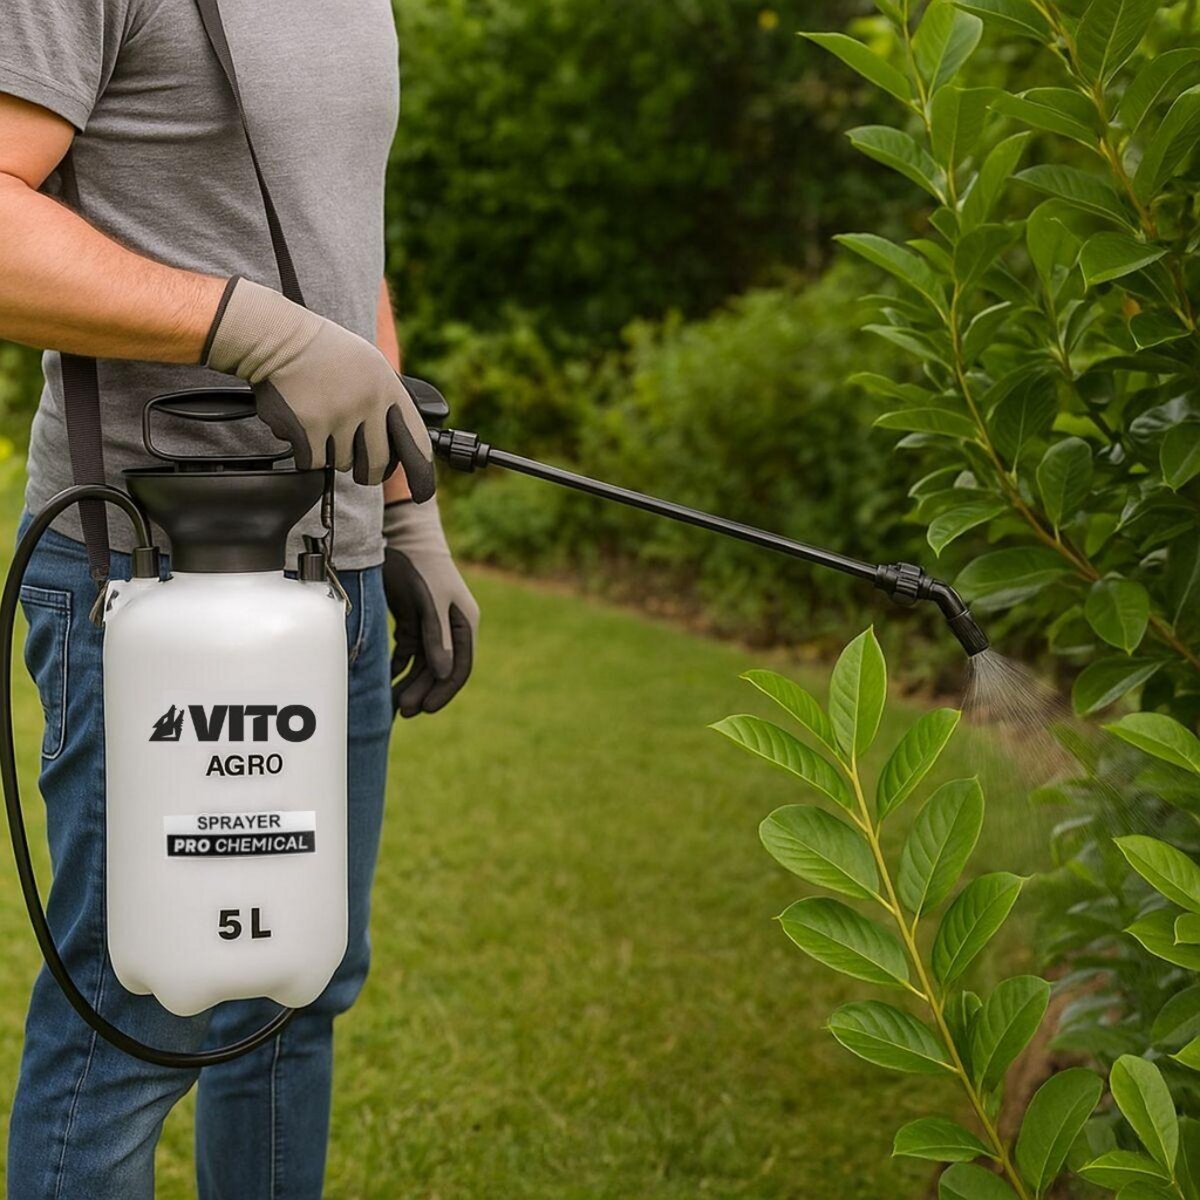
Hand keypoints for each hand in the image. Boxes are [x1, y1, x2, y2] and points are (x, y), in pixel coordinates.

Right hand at [204, 277, 434, 493]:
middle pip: (377, 464)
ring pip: (341, 462)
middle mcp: (368, 403)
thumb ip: (386, 402)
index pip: (416, 441)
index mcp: (388, 388)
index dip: (421, 473)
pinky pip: (313, 462)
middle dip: (367, 473)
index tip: (422, 493)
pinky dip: (305, 452)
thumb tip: (402, 444)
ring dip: (330, 451)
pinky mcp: (310, 429)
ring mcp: (339, 416)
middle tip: (359, 469)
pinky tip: (301, 425)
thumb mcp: (369, 366)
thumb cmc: (323, 353)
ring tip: (319, 419)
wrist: (278, 338)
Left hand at [383, 497, 478, 716]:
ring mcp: (432, 626)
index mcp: (465, 624)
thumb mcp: (430, 601)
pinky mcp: (413, 621)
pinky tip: (388, 682)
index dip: (445, 690)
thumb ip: (437, 636)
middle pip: (440, 669)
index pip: (461, 667)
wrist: (402, 536)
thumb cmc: (421, 566)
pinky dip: (399, 668)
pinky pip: (409, 652)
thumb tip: (443, 674)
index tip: (426, 709)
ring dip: (411, 684)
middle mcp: (452, 629)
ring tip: (395, 703)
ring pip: (424, 664)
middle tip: (404, 712)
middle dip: (424, 691)